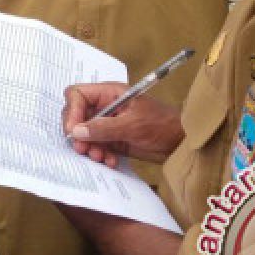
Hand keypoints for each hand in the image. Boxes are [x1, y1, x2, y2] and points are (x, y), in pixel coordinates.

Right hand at [61, 84, 183, 167]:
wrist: (182, 142)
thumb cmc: (162, 125)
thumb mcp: (133, 125)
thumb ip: (104, 128)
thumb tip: (76, 131)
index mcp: (109, 93)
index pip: (78, 94)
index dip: (71, 111)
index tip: (72, 131)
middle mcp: (105, 106)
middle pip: (77, 115)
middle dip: (78, 133)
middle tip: (82, 149)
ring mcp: (108, 123)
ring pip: (85, 133)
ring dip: (89, 147)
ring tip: (99, 157)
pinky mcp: (112, 139)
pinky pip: (96, 145)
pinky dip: (100, 154)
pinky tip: (110, 161)